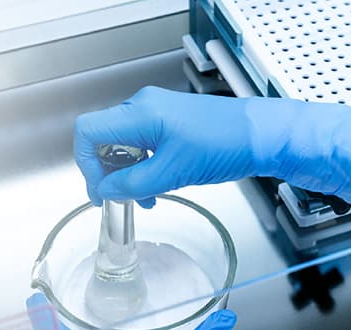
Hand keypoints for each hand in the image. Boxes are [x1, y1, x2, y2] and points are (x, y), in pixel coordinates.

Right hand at [74, 87, 350, 208]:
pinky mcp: (175, 123)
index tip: (99, 192)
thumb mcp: (174, 173)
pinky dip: (145, 166)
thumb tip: (106, 191)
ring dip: (128, 173)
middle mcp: (145, 107)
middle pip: (105, 139)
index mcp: (140, 114)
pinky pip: (145, 144)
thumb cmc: (227, 145)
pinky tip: (158, 186)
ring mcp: (160, 113)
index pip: (89, 132)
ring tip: (144, 199)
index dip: (86, 164)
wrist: (265, 136)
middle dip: (108, 172)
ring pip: (125, 144)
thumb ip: (134, 184)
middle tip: (118, 200)